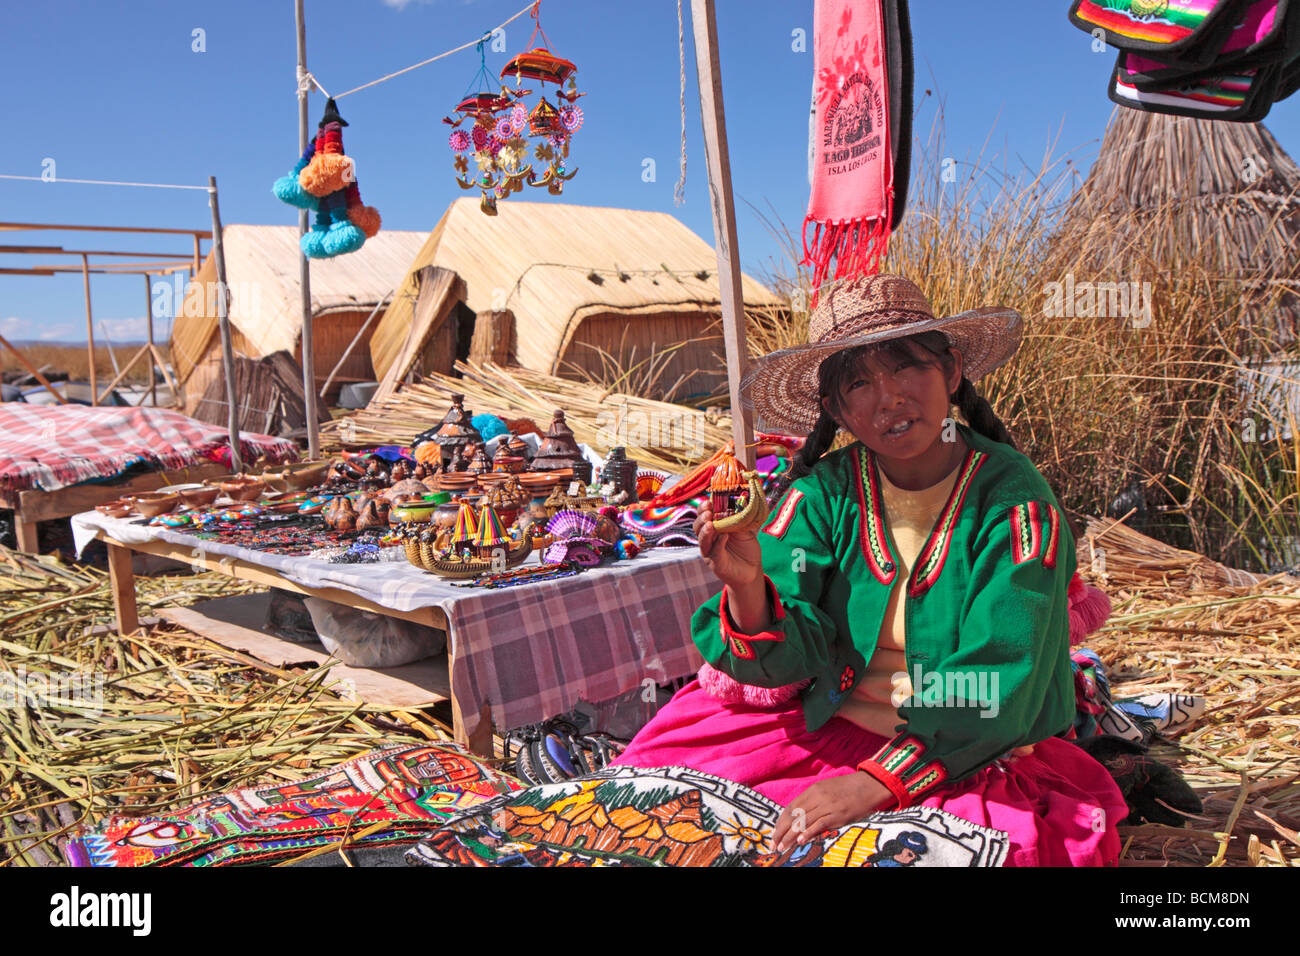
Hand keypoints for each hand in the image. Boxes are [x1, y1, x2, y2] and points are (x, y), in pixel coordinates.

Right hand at [694, 502, 762, 589]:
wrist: (752, 569)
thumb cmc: (746, 548)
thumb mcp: (744, 531)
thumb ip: (738, 520)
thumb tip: (739, 503)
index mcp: (713, 528)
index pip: (703, 516)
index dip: (703, 509)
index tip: (708, 502)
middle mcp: (708, 540)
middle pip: (698, 527)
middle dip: (701, 519)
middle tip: (708, 512)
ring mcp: (710, 552)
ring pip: (702, 540)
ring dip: (705, 531)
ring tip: (710, 524)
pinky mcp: (716, 564)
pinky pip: (714, 552)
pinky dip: (718, 544)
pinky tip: (724, 536)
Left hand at [771, 772, 891, 853]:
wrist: (869, 784)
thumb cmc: (848, 788)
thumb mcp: (827, 789)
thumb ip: (814, 801)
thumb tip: (800, 817)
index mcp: (812, 790)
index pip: (790, 808)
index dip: (780, 823)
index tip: (774, 835)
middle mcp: (817, 797)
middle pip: (793, 816)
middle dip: (781, 832)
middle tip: (774, 845)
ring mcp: (827, 806)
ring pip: (803, 822)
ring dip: (790, 836)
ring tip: (783, 848)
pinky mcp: (838, 814)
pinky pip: (819, 824)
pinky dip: (808, 833)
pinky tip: (800, 841)